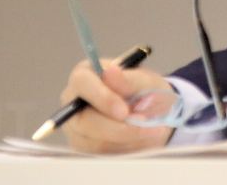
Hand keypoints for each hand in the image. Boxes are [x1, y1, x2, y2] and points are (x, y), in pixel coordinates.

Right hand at [59, 57, 174, 152]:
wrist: (152, 112)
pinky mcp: (84, 145)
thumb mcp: (145, 80)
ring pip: (94, 140)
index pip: (82, 83)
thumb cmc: (145, 90)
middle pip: (84, 119)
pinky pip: (102, 153)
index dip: (102, 98)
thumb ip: (129, 79)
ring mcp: (76, 126)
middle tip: (144, 124)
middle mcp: (74, 101)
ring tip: (152, 129)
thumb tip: (110, 72)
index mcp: (85, 74)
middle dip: (117, 126)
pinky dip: (125, 147)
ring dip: (126, 138)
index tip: (124, 111)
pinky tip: (142, 138)